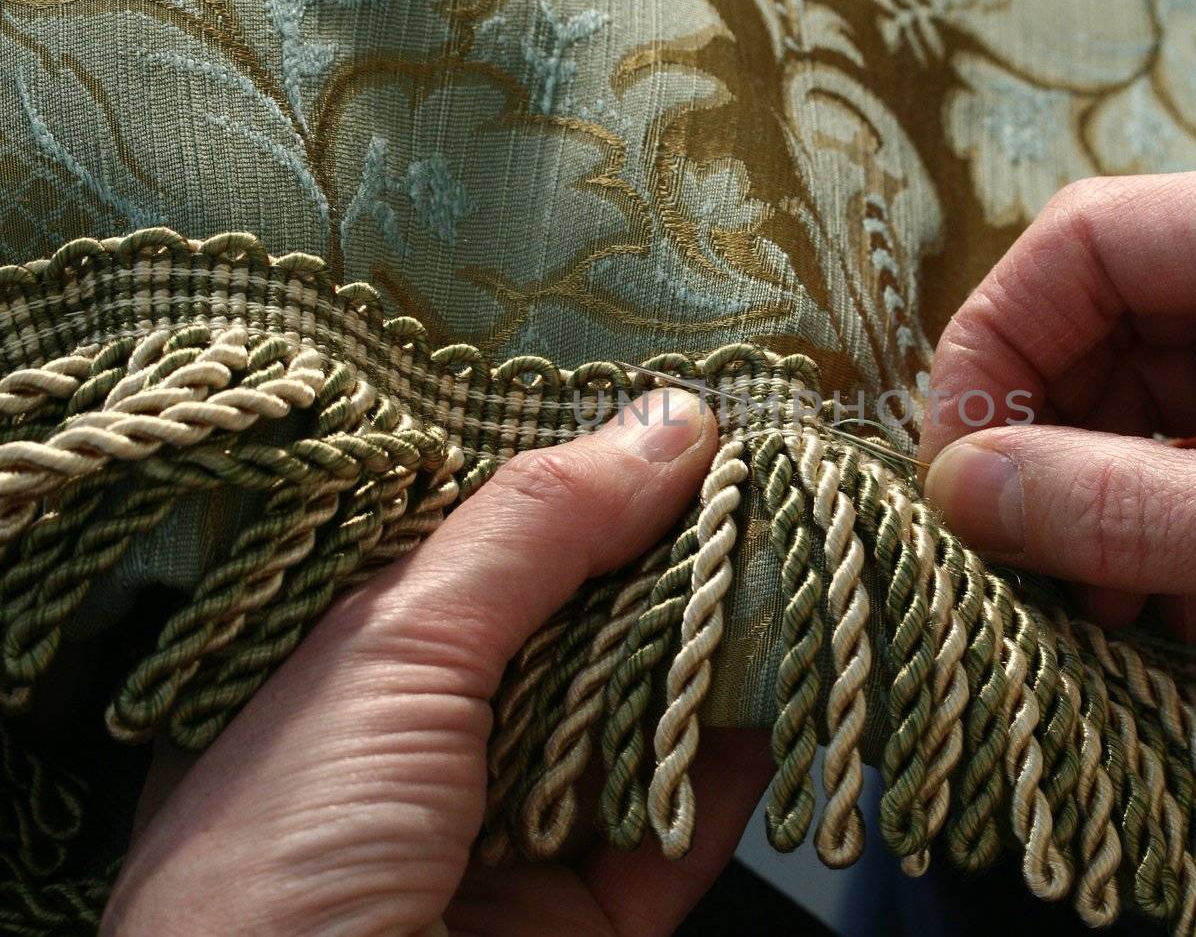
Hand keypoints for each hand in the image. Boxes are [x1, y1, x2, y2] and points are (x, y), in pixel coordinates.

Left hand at [104, 388, 770, 935]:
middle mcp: (433, 741)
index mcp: (348, 666)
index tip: (679, 414)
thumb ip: (533, 531)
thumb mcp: (390, 650)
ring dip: (718, 644)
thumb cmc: (287, 853)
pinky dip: (740, 757)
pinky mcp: (591, 918)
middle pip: (576, 621)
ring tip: (802, 549)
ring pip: (639, 712)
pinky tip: (795, 680)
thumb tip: (671, 422)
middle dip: (667, 553)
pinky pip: (684, 822)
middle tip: (770, 468)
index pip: (479, 544)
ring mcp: (515, 833)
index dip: (576, 478)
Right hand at [921, 140, 1195, 742]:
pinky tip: (1180, 601)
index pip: (1088, 243)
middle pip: (1116, 311)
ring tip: (1107, 598)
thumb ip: (1122, 506)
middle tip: (1025, 549)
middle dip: (1055, 435)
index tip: (957, 471)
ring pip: (1159, 381)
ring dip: (1111, 488)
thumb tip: (961, 488)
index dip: (995, 351)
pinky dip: (1177, 512)